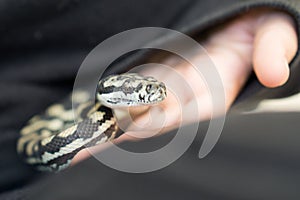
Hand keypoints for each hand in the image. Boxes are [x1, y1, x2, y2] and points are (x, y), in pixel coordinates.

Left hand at [72, 8, 297, 163]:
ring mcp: (164, 84)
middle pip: (149, 115)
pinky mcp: (152, 73)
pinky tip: (89, 119)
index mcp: (212, 87)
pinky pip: (129, 93)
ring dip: (107, 125)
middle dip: (119, 130)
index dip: (155, 116)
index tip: (128, 124)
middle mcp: (185, 92)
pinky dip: (110, 107)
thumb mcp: (273, 30)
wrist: (237, 24)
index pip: (182, 105)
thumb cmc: (256, 28)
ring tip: (78, 141)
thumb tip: (275, 72)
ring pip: (134, 109)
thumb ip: (274, 48)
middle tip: (85, 146)